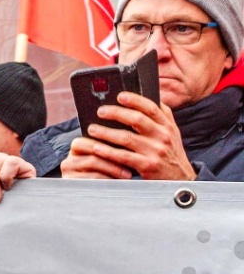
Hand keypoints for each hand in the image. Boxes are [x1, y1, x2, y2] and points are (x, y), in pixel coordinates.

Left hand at [63, 92, 193, 180]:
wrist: (181, 178)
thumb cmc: (170, 152)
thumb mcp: (171, 133)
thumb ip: (160, 117)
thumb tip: (141, 99)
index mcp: (167, 125)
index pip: (151, 108)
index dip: (135, 100)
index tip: (120, 95)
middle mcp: (163, 136)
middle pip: (137, 120)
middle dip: (116, 113)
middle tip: (100, 111)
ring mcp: (155, 151)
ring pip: (126, 138)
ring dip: (106, 132)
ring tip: (92, 129)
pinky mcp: (147, 165)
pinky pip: (123, 156)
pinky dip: (108, 152)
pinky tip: (97, 148)